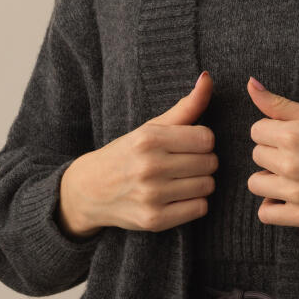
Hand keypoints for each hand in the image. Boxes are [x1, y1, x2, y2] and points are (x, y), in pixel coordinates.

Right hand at [65, 71, 217, 232]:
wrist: (89, 190)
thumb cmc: (127, 153)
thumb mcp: (151, 127)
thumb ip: (186, 106)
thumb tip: (208, 77)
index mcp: (149, 139)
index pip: (206, 138)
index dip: (202, 141)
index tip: (188, 145)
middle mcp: (149, 167)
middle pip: (210, 163)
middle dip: (202, 162)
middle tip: (184, 164)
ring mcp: (151, 196)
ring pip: (208, 186)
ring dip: (200, 183)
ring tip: (181, 180)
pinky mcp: (154, 220)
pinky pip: (200, 209)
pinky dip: (194, 203)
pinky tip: (178, 197)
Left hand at [245, 76, 298, 226]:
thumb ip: (281, 104)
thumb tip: (251, 85)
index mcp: (295, 134)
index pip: (256, 131)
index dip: (274, 132)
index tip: (295, 138)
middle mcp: (292, 163)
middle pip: (256, 155)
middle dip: (273, 154)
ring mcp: (298, 192)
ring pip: (256, 183)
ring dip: (270, 179)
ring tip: (294, 176)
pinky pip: (266, 213)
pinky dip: (273, 206)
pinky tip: (289, 197)